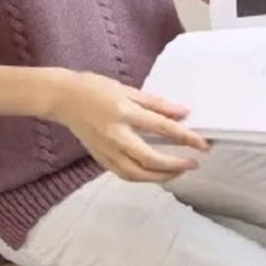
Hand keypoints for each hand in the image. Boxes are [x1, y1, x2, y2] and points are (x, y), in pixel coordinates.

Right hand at [47, 70, 210, 182]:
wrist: (63, 98)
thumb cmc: (94, 87)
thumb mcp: (127, 89)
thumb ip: (156, 103)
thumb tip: (183, 113)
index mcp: (124, 112)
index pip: (162, 128)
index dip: (185, 137)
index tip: (203, 145)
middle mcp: (116, 134)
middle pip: (150, 158)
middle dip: (175, 164)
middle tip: (193, 164)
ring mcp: (106, 149)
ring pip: (137, 173)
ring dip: (160, 176)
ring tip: (177, 172)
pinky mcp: (100, 158)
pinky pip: (124, 174)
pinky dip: (142, 177)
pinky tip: (154, 173)